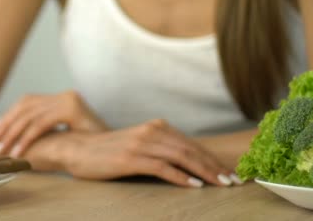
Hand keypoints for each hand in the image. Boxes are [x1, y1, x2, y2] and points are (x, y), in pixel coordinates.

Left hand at [0, 90, 106, 156]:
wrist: (114, 148)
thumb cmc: (90, 145)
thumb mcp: (65, 133)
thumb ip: (48, 128)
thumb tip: (20, 134)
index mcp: (62, 98)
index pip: (28, 103)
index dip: (9, 116)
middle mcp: (64, 95)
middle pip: (26, 107)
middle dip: (6, 125)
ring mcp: (68, 100)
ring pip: (30, 116)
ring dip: (12, 133)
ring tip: (2, 149)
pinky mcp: (71, 110)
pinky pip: (41, 124)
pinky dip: (26, 138)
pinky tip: (18, 150)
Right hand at [59, 119, 238, 187]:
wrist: (78, 148)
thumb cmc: (110, 151)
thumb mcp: (140, 145)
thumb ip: (162, 149)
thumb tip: (189, 165)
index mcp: (158, 127)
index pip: (192, 144)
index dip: (213, 159)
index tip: (230, 172)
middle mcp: (153, 131)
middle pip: (191, 150)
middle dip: (215, 166)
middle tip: (234, 181)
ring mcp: (141, 143)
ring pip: (181, 157)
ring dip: (204, 172)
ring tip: (221, 184)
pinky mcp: (131, 157)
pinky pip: (162, 167)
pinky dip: (180, 176)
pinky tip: (194, 185)